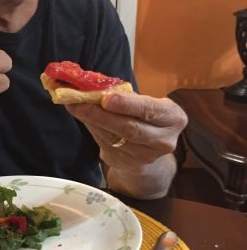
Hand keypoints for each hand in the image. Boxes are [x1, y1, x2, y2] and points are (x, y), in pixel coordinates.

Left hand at [67, 92, 187, 169]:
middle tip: (81, 102)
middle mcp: (163, 141)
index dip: (128, 105)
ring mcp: (144, 156)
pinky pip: (105, 144)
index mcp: (173, 119)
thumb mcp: (145, 104)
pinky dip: (91, 129)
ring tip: (75, 106)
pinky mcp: (125, 163)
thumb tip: (95, 86)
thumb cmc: (145, 118)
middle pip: (130, 128)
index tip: (106, 98)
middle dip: (103, 114)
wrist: (148, 150)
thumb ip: (126, 97)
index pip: (150, 111)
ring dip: (91, 120)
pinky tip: (82, 117)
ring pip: (114, 137)